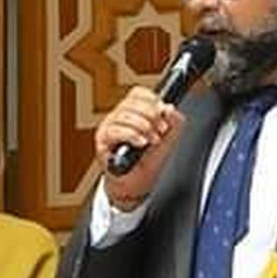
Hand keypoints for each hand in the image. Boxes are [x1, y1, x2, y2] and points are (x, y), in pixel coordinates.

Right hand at [93, 86, 184, 207]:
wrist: (137, 184)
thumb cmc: (148, 162)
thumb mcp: (169, 140)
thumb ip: (174, 122)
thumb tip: (169, 108)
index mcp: (132, 112)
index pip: (138, 94)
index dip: (153, 101)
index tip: (163, 116)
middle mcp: (118, 117)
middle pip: (132, 101)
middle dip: (152, 116)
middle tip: (161, 130)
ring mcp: (108, 127)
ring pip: (125, 115)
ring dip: (143, 127)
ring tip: (152, 140)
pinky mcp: (102, 141)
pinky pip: (115, 130)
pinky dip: (131, 135)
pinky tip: (141, 143)